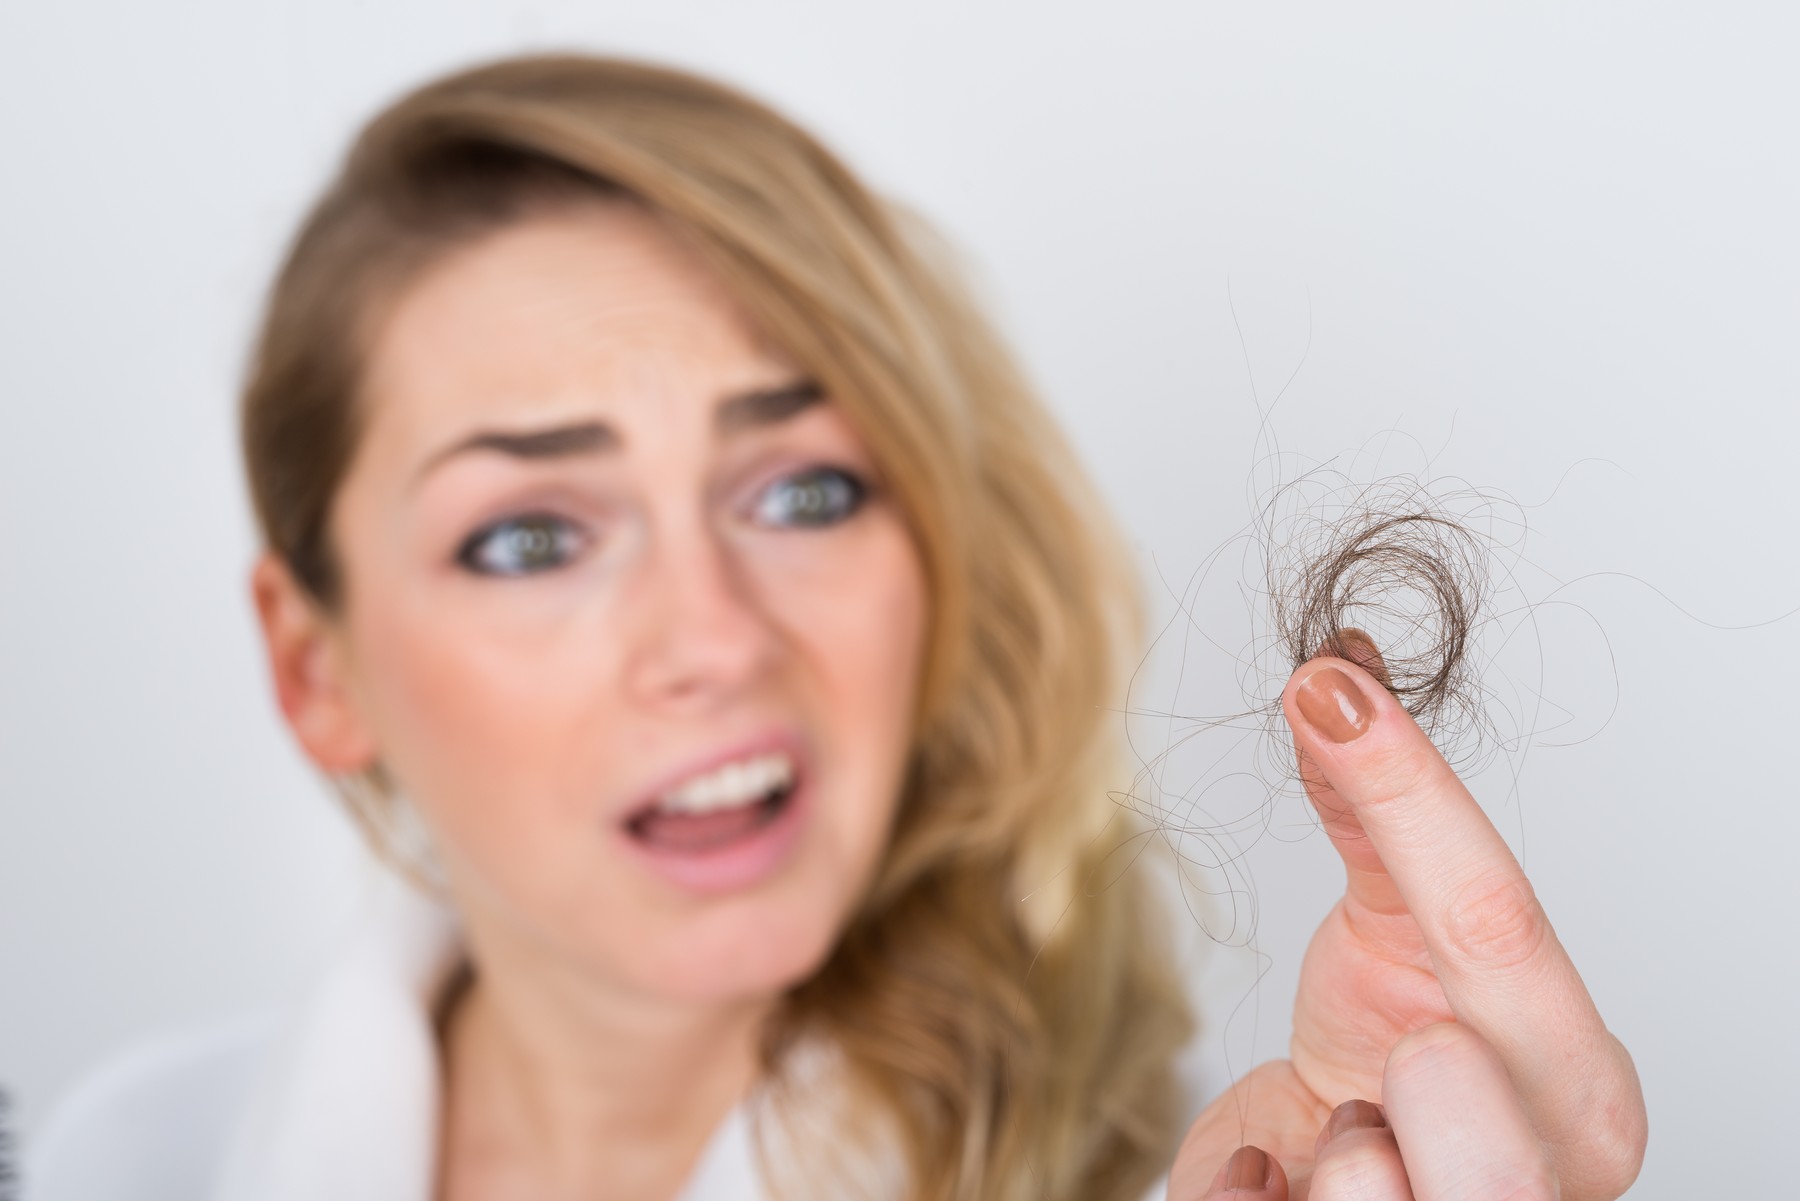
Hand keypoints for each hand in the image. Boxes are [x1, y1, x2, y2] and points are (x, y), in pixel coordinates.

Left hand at [1167, 631, 1645, 1199]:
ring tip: (1343, 1132)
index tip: (1324, 688)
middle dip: (1424, 1083)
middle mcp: (1547, 1178)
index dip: (1405, 794)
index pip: (1496, 918)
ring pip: (1375, 1197)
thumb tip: (1335, 676)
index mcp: (1572, 1079)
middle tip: (1404, 1059)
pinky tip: (1281, 1171)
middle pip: (1484, 1130)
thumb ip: (1375, 820)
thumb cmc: (1381, 1068)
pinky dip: (1245, 1186)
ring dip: (1327, 1147)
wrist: (1336, 1179)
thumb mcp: (1391, 936)